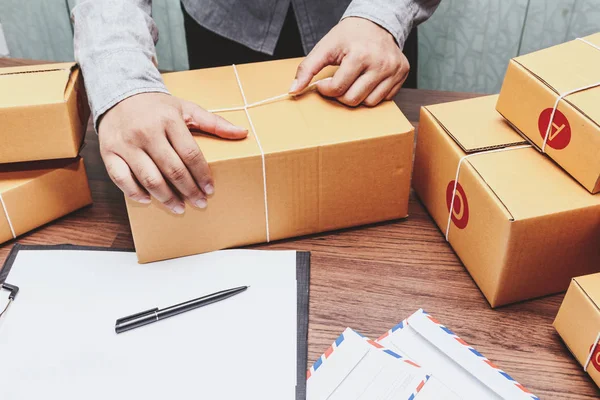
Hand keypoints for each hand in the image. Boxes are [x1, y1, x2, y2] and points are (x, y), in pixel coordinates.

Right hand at [99, 93, 247, 212]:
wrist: (119, 94)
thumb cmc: (158, 107)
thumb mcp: (187, 109)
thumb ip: (214, 123)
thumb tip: (242, 133)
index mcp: (169, 120)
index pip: (190, 154)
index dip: (202, 175)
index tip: (210, 190)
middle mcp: (146, 132)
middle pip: (172, 169)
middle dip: (189, 190)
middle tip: (199, 203)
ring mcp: (126, 143)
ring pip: (149, 178)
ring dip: (166, 197)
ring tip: (179, 207)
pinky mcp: (109, 152)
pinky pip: (121, 179)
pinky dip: (135, 193)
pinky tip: (149, 200)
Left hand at [290, 17, 408, 105]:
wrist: (377, 22)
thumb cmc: (350, 35)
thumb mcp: (325, 47)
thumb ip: (307, 68)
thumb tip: (293, 91)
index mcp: (360, 55)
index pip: (338, 89)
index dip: (325, 89)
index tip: (323, 83)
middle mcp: (380, 64)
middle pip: (354, 99)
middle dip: (340, 95)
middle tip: (338, 84)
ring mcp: (394, 70)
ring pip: (370, 103)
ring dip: (357, 97)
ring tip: (353, 82)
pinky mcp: (403, 73)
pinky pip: (385, 98)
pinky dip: (373, 94)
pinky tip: (368, 81)